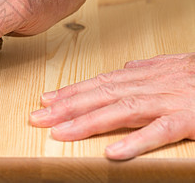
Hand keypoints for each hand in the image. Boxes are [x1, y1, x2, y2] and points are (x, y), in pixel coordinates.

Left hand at [29, 53, 194, 159]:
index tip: (46, 100)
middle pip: (100, 95)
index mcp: (143, 75)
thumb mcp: (172, 66)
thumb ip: (146, 68)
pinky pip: (159, 132)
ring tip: (60, 132)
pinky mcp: (187, 119)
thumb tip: (124, 68)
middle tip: (38, 117)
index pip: (98, 83)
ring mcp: (167, 101)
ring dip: (88, 121)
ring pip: (120, 110)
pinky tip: (112, 152)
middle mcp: (148, 85)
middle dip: (66, 106)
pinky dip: (136, 142)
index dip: (71, 92)